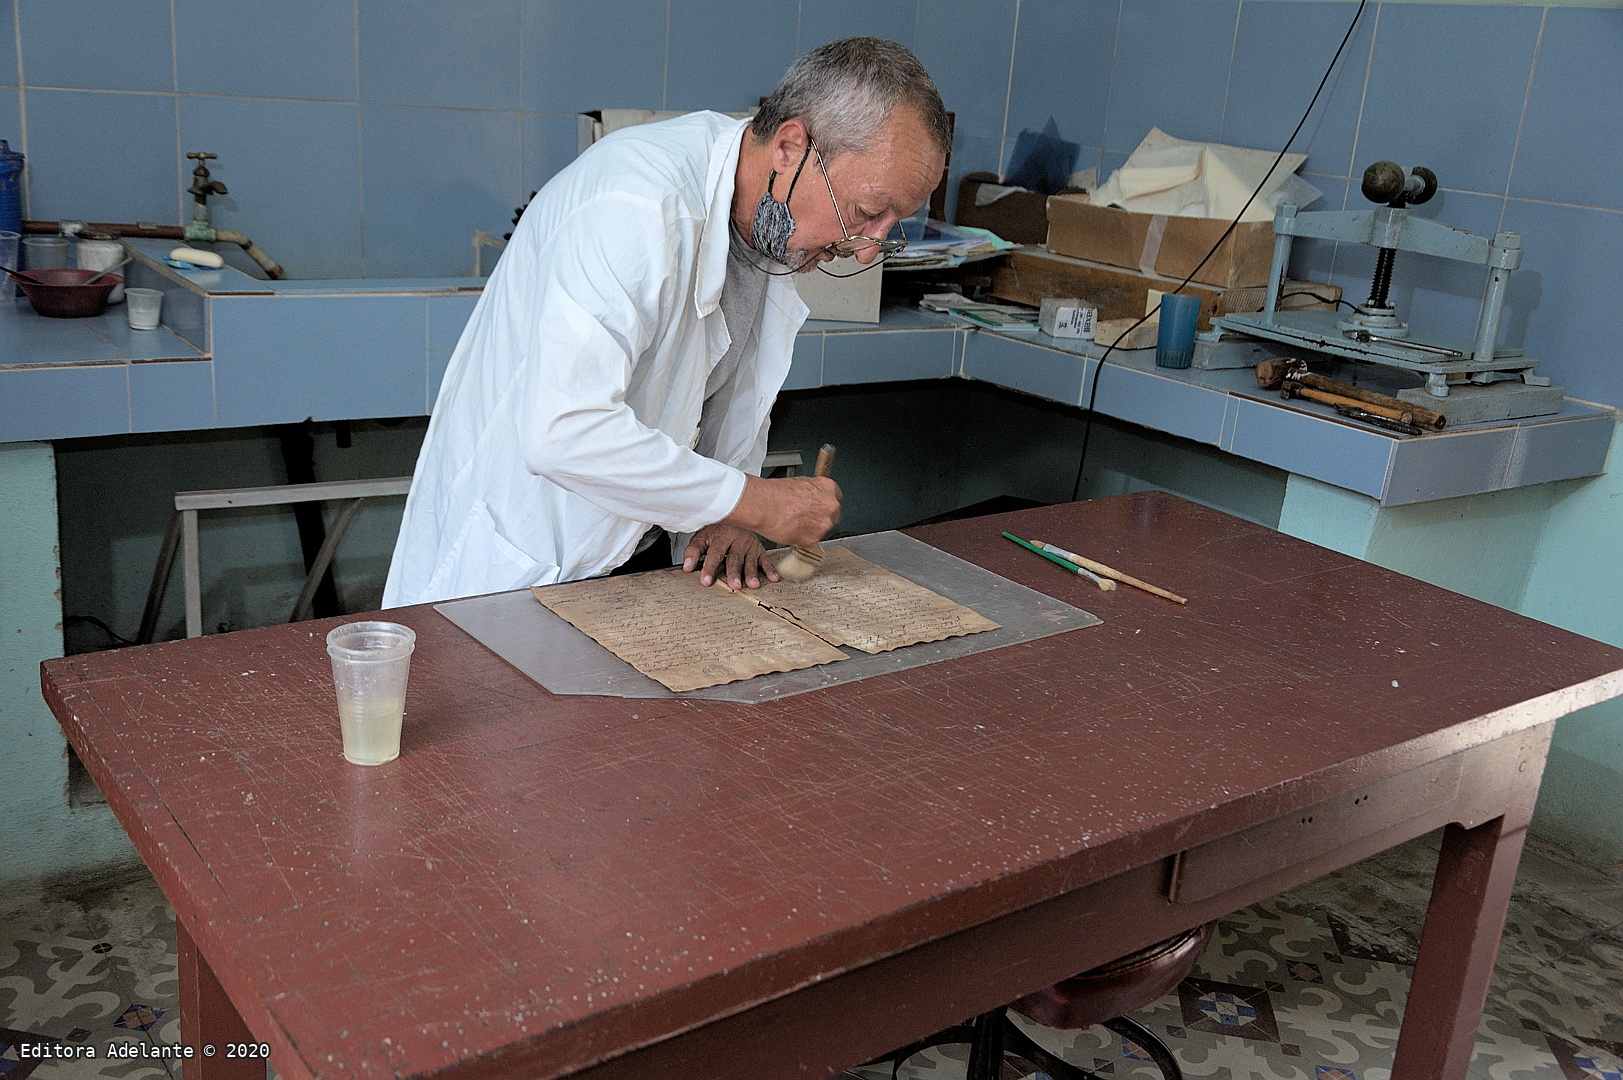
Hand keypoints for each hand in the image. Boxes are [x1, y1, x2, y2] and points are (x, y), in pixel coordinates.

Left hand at [683, 524, 778, 589]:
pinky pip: (765, 560)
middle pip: (735, 558)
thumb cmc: (717, 530)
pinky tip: (774, 578)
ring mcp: (750, 544)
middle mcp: (737, 539)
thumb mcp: (702, 537)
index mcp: (721, 536)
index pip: (714, 554)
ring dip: (752, 573)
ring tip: (753, 585)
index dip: (709, 568)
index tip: (706, 581)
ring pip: (750, 561)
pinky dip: (770, 570)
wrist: (735, 513)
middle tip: (734, 585)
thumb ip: (694, 552)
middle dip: (734, 573)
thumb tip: (687, 567)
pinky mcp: (759, 549)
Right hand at [723, 474, 840, 549]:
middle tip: (804, 516)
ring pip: (822, 529)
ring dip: (812, 529)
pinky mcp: (813, 539)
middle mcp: (830, 506)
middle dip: (820, 517)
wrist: (763, 505)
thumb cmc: (775, 493)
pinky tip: (791, 530)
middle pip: (832, 515)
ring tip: (794, 523)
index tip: (818, 506)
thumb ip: (813, 492)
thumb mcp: (800, 483)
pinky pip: (811, 540)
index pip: (835, 498)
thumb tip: (813, 498)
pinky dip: (802, 538)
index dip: (824, 503)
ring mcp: (823, 524)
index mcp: (828, 488)